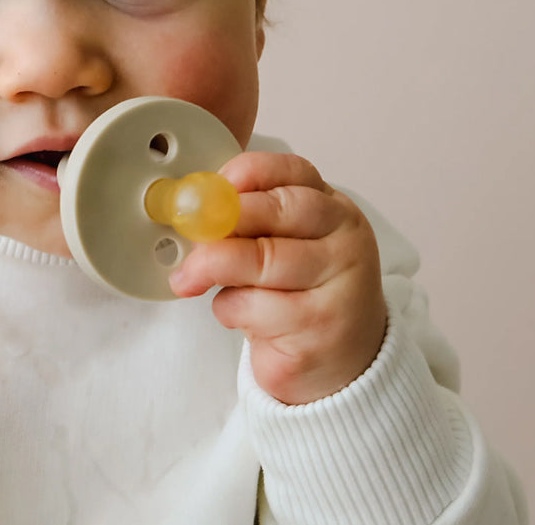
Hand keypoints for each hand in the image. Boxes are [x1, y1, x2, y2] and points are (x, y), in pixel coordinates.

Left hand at [169, 152, 385, 404]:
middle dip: (221, 219)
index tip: (207, 188)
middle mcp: (346, 244)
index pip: (294, 172)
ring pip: (261, 260)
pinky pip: (253, 309)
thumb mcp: (286, 244)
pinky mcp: (319, 334)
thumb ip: (251, 218)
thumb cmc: (302, 292)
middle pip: (276, 212)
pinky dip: (228, 309)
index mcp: (336, 211)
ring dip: (213, 268)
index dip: (246, 173)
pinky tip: (240, 316)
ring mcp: (340, 290)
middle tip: (188, 234)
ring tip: (194, 279)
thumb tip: (192, 206)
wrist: (346, 362)